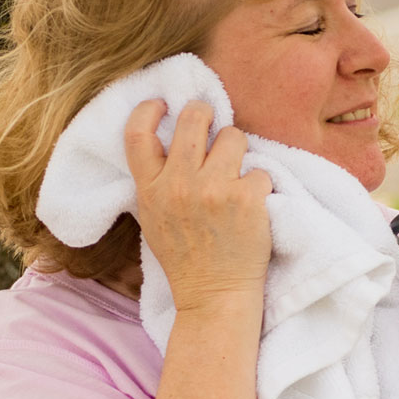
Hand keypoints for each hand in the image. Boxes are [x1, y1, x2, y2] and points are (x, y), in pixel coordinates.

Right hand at [123, 99, 272, 308]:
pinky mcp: (247, 198)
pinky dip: (260, 184)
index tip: (162, 103)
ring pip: (233, 136)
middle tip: (212, 121)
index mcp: (151, 189)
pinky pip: (260, 169)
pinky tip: (252, 206)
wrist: (213, 295)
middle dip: (205, 113)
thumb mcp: (153, 218)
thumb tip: (168, 141)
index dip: (148, 110)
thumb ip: (156, 181)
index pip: (138, 134)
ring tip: (235, 173)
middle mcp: (179, 184)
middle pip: (193, 118)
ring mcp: (214, 189)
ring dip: (238, 149)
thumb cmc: (185, 257)